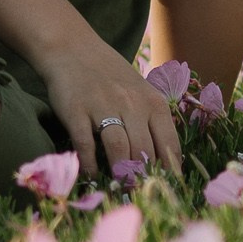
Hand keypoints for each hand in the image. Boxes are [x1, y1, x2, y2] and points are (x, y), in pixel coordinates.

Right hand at [39, 38, 183, 182]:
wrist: (72, 48)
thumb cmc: (111, 74)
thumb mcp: (140, 91)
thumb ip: (151, 121)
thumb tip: (164, 160)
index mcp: (152, 102)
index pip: (168, 144)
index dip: (169, 170)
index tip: (168, 187)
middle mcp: (131, 105)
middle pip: (143, 151)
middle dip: (143, 177)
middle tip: (141, 193)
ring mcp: (103, 107)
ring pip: (118, 149)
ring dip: (120, 173)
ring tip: (120, 187)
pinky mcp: (76, 111)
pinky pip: (85, 144)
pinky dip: (89, 163)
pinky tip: (91, 175)